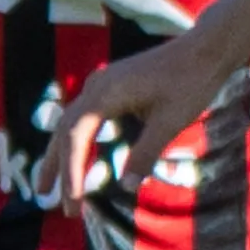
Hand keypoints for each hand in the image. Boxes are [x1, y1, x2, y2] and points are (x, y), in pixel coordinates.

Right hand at [33, 28, 241, 204]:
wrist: (207, 48)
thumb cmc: (191, 81)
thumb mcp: (169, 121)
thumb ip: (145, 153)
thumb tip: (126, 186)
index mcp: (105, 93)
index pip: (74, 138)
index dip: (70, 173)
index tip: (72, 202)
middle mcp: (97, 87)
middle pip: (64, 129)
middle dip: (54, 164)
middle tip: (43, 195)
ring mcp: (104, 85)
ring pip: (73, 123)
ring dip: (62, 152)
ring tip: (52, 182)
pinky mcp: (115, 87)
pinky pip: (88, 117)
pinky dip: (81, 140)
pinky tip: (81, 157)